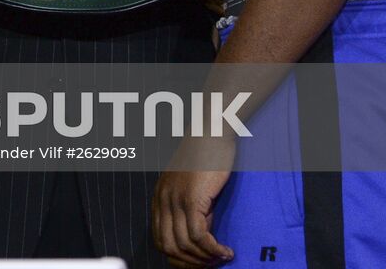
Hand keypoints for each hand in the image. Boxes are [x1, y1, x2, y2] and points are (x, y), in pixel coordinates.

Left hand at [152, 136, 235, 266]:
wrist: (210, 131)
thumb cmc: (205, 154)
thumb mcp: (189, 183)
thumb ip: (188, 206)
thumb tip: (199, 236)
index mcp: (160, 196)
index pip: (160, 240)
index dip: (178, 258)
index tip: (197, 263)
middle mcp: (163, 199)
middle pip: (169, 247)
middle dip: (190, 263)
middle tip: (210, 265)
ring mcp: (176, 199)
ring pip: (184, 245)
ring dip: (204, 259)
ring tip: (220, 258)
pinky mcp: (192, 199)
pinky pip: (199, 236)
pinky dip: (213, 250)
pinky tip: (226, 251)